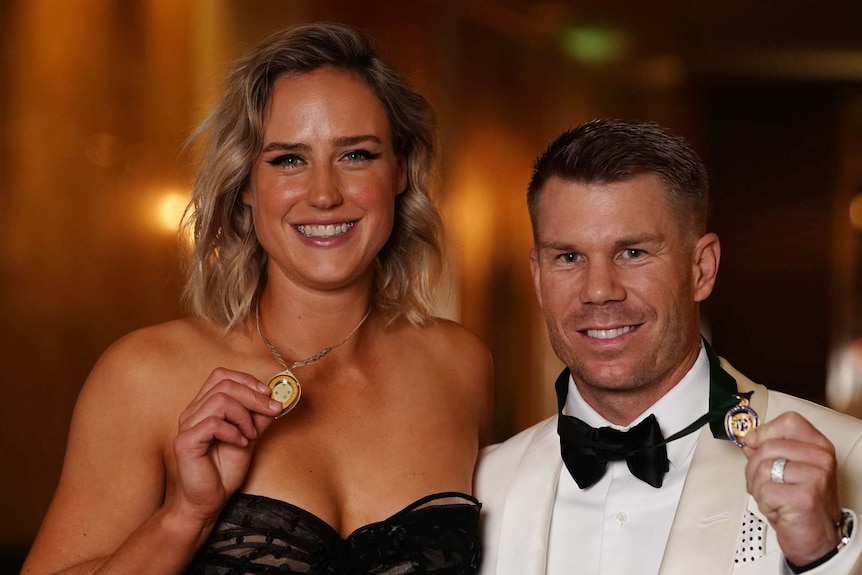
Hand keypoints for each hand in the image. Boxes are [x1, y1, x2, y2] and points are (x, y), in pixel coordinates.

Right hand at [168, 368, 282, 525]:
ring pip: (220, 400)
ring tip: (250, 435)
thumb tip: (276, 399)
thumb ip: (258, 418)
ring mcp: (187, 426)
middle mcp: (192, 412)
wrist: (207, 502)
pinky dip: (233, 431)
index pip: (222, 375)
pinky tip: (240, 443)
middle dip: (254, 396)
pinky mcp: (185, 442)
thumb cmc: (223, 471)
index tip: (268, 395)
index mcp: (204, 407)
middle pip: (224, 384)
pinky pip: (213, 423)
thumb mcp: (249, 437)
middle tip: (272, 411)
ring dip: (244, 415)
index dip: (247, 380)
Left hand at [742, 411, 840, 565]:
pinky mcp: (803, 496)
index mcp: (819, 446)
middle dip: (754, 466)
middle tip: (764, 483)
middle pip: (767, 446)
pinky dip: (762, 501)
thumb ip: (769, 450)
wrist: (815, 538)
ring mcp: (814, 477)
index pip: (789, 421)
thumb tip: (748, 438)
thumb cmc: (800, 503)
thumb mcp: (789, 470)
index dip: (765, 430)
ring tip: (772, 497)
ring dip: (757, 485)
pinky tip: (777, 507)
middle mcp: (821, 458)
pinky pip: (763, 489)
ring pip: (762, 467)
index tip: (753, 442)